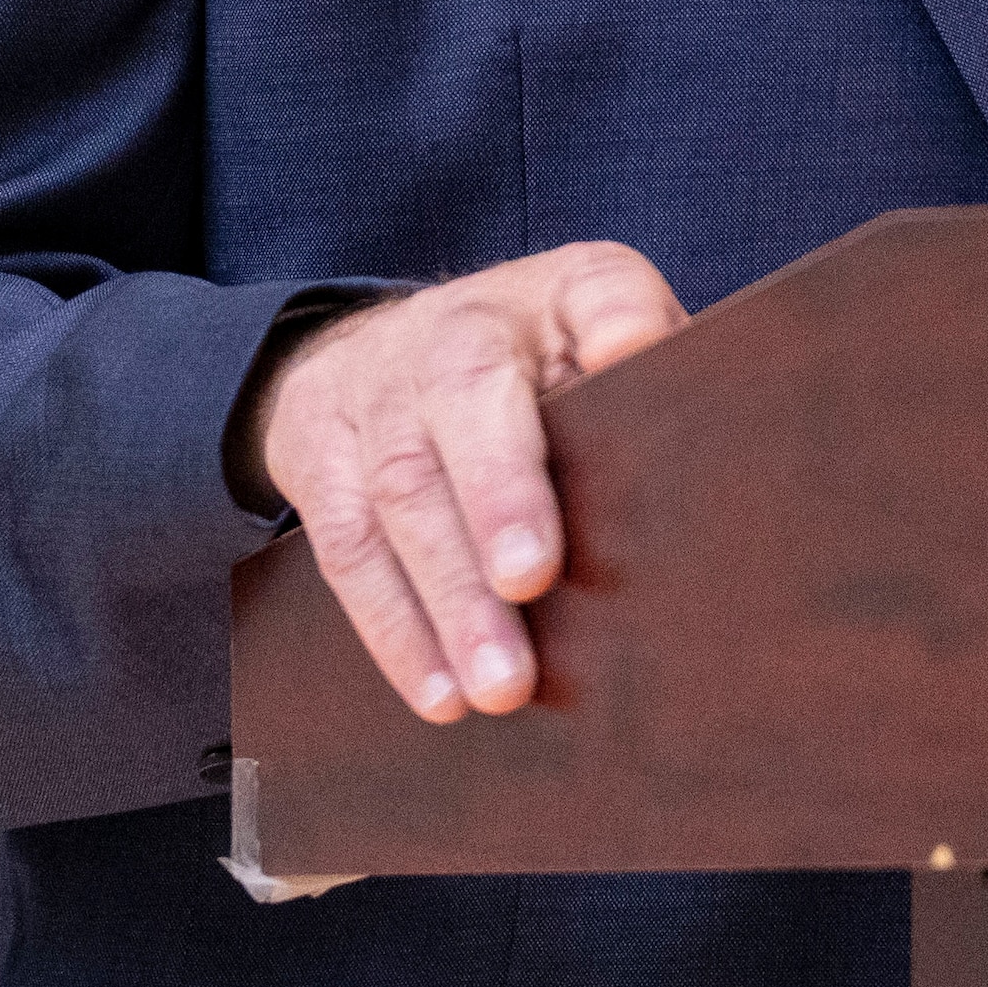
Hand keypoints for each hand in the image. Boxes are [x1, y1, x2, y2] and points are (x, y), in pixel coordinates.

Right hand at [251, 243, 683, 722]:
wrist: (387, 346)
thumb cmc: (538, 359)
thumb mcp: (608, 324)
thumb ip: (648, 350)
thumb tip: (669, 388)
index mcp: (551, 293)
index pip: (592, 294)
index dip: (611, 333)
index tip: (624, 385)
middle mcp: (451, 330)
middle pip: (467, 405)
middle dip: (497, 501)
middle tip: (532, 585)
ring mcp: (373, 392)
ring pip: (399, 491)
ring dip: (446, 598)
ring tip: (498, 687)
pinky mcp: (318, 457)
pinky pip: (347, 550)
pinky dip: (393, 628)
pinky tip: (439, 693)